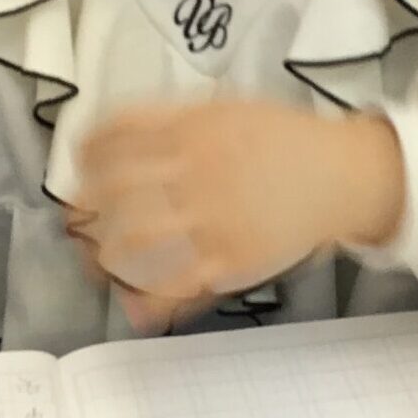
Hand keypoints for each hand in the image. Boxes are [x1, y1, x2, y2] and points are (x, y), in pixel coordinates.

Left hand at [68, 98, 406, 329]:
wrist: (340, 175)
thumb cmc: (283, 140)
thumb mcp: (227, 109)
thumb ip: (175, 118)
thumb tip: (119, 132)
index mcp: (192, 129)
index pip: (116, 136)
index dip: (85, 153)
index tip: (77, 166)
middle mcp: (196, 170)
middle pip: (114, 189)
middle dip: (85, 207)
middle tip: (77, 219)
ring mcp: (212, 216)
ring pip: (136, 237)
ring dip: (104, 253)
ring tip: (98, 260)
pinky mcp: (231, 258)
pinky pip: (179, 284)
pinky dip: (150, 303)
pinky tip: (134, 308)